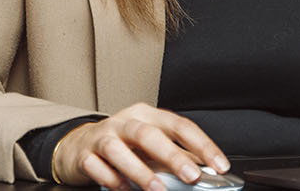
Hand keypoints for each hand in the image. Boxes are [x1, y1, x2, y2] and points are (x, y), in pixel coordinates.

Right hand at [50, 103, 229, 189]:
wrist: (80, 145)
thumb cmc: (123, 144)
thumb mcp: (150, 145)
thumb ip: (174, 156)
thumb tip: (204, 173)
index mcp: (147, 115)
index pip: (179, 125)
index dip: (202, 145)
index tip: (219, 165)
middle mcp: (125, 122)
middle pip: (148, 134)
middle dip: (173, 156)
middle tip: (191, 176)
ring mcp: (102, 136)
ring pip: (119, 149)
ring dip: (140, 171)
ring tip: (158, 189)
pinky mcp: (85, 154)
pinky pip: (97, 167)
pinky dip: (113, 180)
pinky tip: (125, 189)